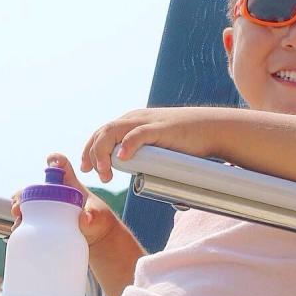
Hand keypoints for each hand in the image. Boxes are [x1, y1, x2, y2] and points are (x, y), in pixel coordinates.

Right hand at [10, 155, 121, 246]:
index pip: (62, 165)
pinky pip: (27, 219)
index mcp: (70, 184)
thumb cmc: (98, 220)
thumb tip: (85, 218)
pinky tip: (18, 229)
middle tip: (21, 204)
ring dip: (19, 206)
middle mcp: (55, 193)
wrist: (95, 236)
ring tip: (18, 215)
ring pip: (27, 202)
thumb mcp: (98, 216)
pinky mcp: (43, 220)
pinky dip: (20, 223)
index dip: (56, 160)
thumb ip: (93, 217)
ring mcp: (47, 207)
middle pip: (35, 187)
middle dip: (24, 193)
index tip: (52, 162)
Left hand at [81, 107, 220, 181]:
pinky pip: (138, 134)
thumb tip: (132, 171)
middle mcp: (134, 119)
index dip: (89, 150)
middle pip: (102, 133)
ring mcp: (147, 122)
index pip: (101, 133)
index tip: (86, 169)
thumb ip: (141, 154)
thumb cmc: (184, 141)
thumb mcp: (155, 145)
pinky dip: (127, 145)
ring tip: (105, 173)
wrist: (210, 129)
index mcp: (130, 122)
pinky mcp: (161, 129)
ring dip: (104, 153)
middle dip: (93, 155)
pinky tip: (121, 158)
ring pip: (113, 132)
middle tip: (96, 176)